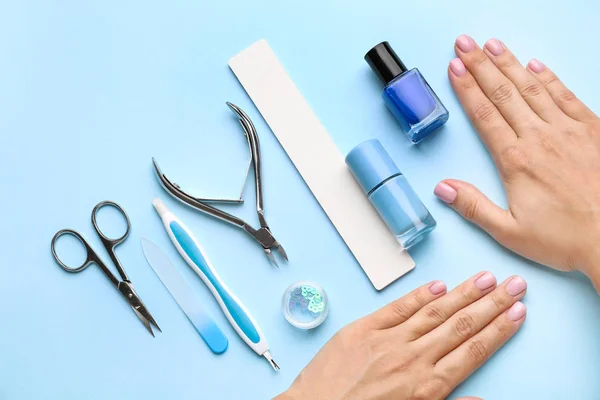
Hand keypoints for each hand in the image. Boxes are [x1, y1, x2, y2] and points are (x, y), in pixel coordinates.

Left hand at [276, 273, 526, 399]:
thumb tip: (480, 398)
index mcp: (427, 387)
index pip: (474, 350)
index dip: (499, 329)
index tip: (518, 312)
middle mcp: (412, 359)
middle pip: (461, 326)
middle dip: (491, 303)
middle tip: (513, 284)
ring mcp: (386, 341)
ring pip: (434, 312)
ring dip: (463, 293)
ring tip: (485, 278)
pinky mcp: (361, 330)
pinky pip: (396, 309)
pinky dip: (418, 296)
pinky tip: (437, 285)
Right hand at [435, 35, 599, 286]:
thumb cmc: (565, 239)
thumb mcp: (510, 232)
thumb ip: (474, 207)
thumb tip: (443, 187)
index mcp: (516, 160)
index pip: (484, 115)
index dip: (467, 88)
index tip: (454, 67)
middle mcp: (540, 138)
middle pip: (503, 93)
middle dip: (481, 65)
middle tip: (465, 43)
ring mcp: (568, 130)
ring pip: (533, 88)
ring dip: (510, 64)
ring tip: (493, 45)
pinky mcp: (592, 131)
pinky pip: (567, 97)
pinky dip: (550, 79)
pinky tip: (537, 66)